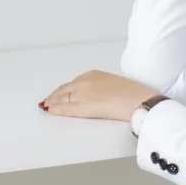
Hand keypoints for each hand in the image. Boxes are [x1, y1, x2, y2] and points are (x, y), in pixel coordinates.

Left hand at [39, 70, 162, 121]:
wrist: (139, 100)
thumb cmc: (134, 94)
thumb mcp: (116, 84)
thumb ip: (104, 88)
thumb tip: (102, 96)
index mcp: (94, 74)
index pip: (74, 83)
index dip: (65, 89)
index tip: (60, 93)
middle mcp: (85, 81)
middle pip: (65, 89)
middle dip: (55, 95)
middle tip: (48, 100)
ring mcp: (82, 94)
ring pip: (62, 98)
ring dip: (52, 102)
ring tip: (46, 106)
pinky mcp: (82, 107)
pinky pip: (65, 108)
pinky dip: (55, 109)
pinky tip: (49, 110)